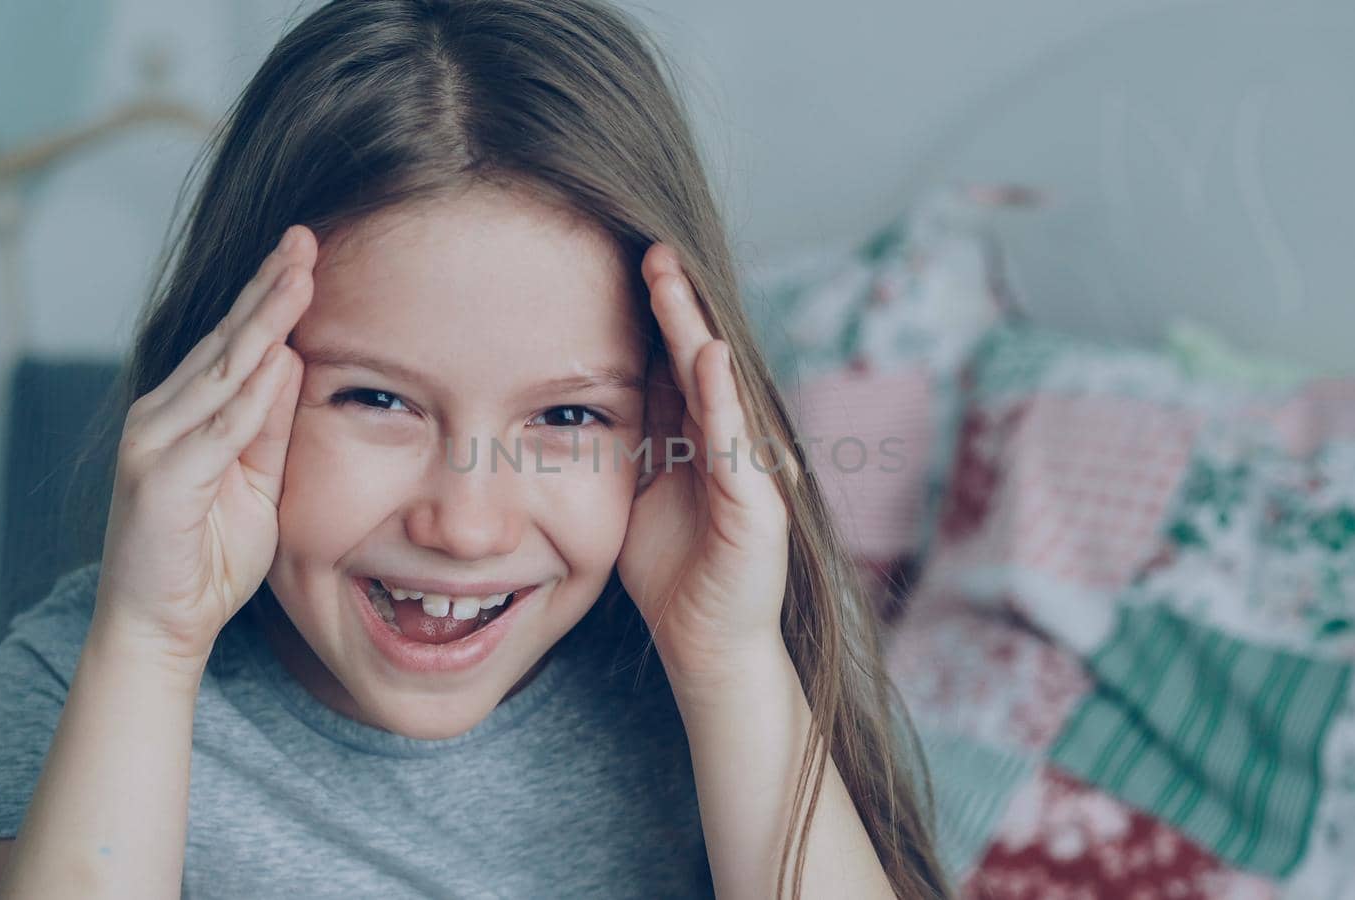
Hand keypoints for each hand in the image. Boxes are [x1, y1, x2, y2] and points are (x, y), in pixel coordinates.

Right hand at [93, 225, 314, 669]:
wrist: (161, 625)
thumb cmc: (209, 557)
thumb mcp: (258, 483)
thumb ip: (269, 426)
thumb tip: (290, 359)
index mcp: (187, 413)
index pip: (235, 343)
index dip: (270, 298)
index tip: (307, 254)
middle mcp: (163, 415)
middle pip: (226, 341)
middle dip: (269, 288)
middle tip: (305, 238)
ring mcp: (156, 443)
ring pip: (221, 372)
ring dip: (263, 321)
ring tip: (298, 275)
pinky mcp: (159, 478)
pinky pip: (216, 431)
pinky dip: (248, 396)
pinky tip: (277, 357)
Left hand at [614, 243, 791, 691]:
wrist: (706, 643)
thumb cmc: (673, 573)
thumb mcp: (639, 494)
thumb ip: (634, 444)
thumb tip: (597, 398)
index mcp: (697, 440)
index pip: (676, 364)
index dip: (658, 316)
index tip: (633, 263)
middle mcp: (728, 445)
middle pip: (699, 360)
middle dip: (676, 305)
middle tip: (655, 250)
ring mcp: (748, 471)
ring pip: (718, 388)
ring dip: (696, 332)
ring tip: (675, 281)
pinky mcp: (757, 505)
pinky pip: (734, 444)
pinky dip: (722, 400)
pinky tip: (709, 357)